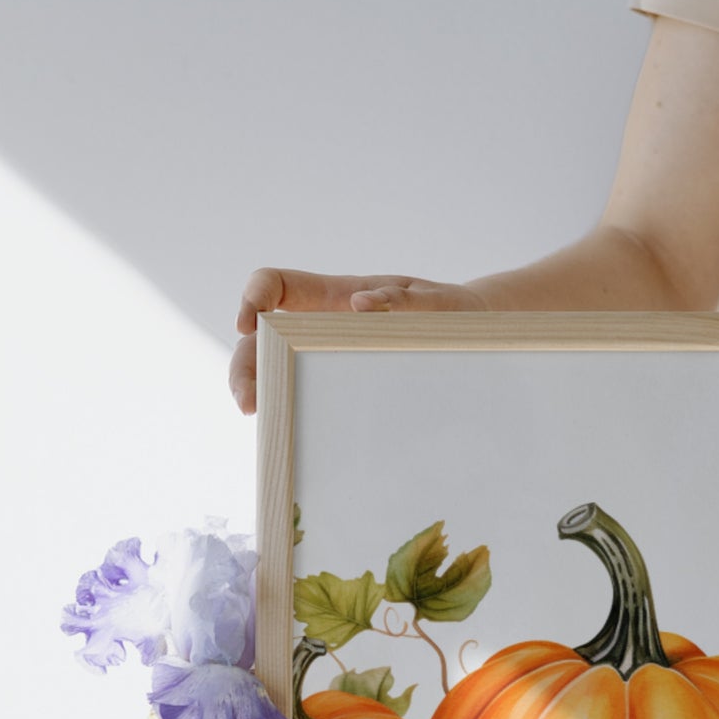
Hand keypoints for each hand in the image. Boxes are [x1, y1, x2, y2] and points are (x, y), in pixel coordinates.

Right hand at [229, 268, 486, 413]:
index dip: (253, 297)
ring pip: (274, 371)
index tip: (248, 325)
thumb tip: (360, 304)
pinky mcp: (338, 386)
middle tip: (249, 404)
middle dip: (245, 367)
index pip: (275, 283)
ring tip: (263, 422)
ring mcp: (324, 358)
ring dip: (261, 394)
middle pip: (260, 339)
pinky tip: (289, 434)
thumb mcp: (434, 305)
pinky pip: (304, 395)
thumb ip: (403, 302)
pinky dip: (289, 412)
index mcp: (334, 296)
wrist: (473, 339)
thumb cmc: (451, 315)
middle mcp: (319, 327)